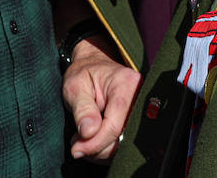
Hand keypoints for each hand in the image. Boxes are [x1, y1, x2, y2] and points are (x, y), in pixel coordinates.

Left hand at [61, 36, 140, 161]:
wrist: (94, 66)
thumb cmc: (83, 74)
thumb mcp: (75, 87)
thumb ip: (82, 109)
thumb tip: (89, 133)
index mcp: (126, 84)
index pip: (114, 125)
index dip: (94, 143)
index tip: (76, 149)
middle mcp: (140, 96)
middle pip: (122, 138)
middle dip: (97, 148)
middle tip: (77, 144)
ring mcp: (141, 109)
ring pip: (124, 144)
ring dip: (101, 150)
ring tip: (82, 140)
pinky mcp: (137, 119)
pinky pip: (125, 142)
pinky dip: (107, 148)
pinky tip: (93, 140)